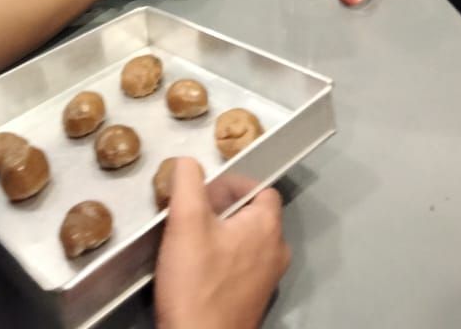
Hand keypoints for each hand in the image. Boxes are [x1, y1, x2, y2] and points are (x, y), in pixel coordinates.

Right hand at [155, 158, 289, 328]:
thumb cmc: (196, 287)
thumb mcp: (185, 222)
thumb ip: (187, 181)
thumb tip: (187, 162)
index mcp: (267, 228)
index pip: (260, 187)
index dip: (231, 183)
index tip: (205, 191)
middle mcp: (275, 252)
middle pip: (251, 212)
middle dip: (221, 207)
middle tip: (192, 215)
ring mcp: (266, 279)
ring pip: (244, 239)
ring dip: (218, 233)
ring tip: (189, 241)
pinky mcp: (253, 299)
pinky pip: (240, 264)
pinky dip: (221, 258)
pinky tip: (195, 268)